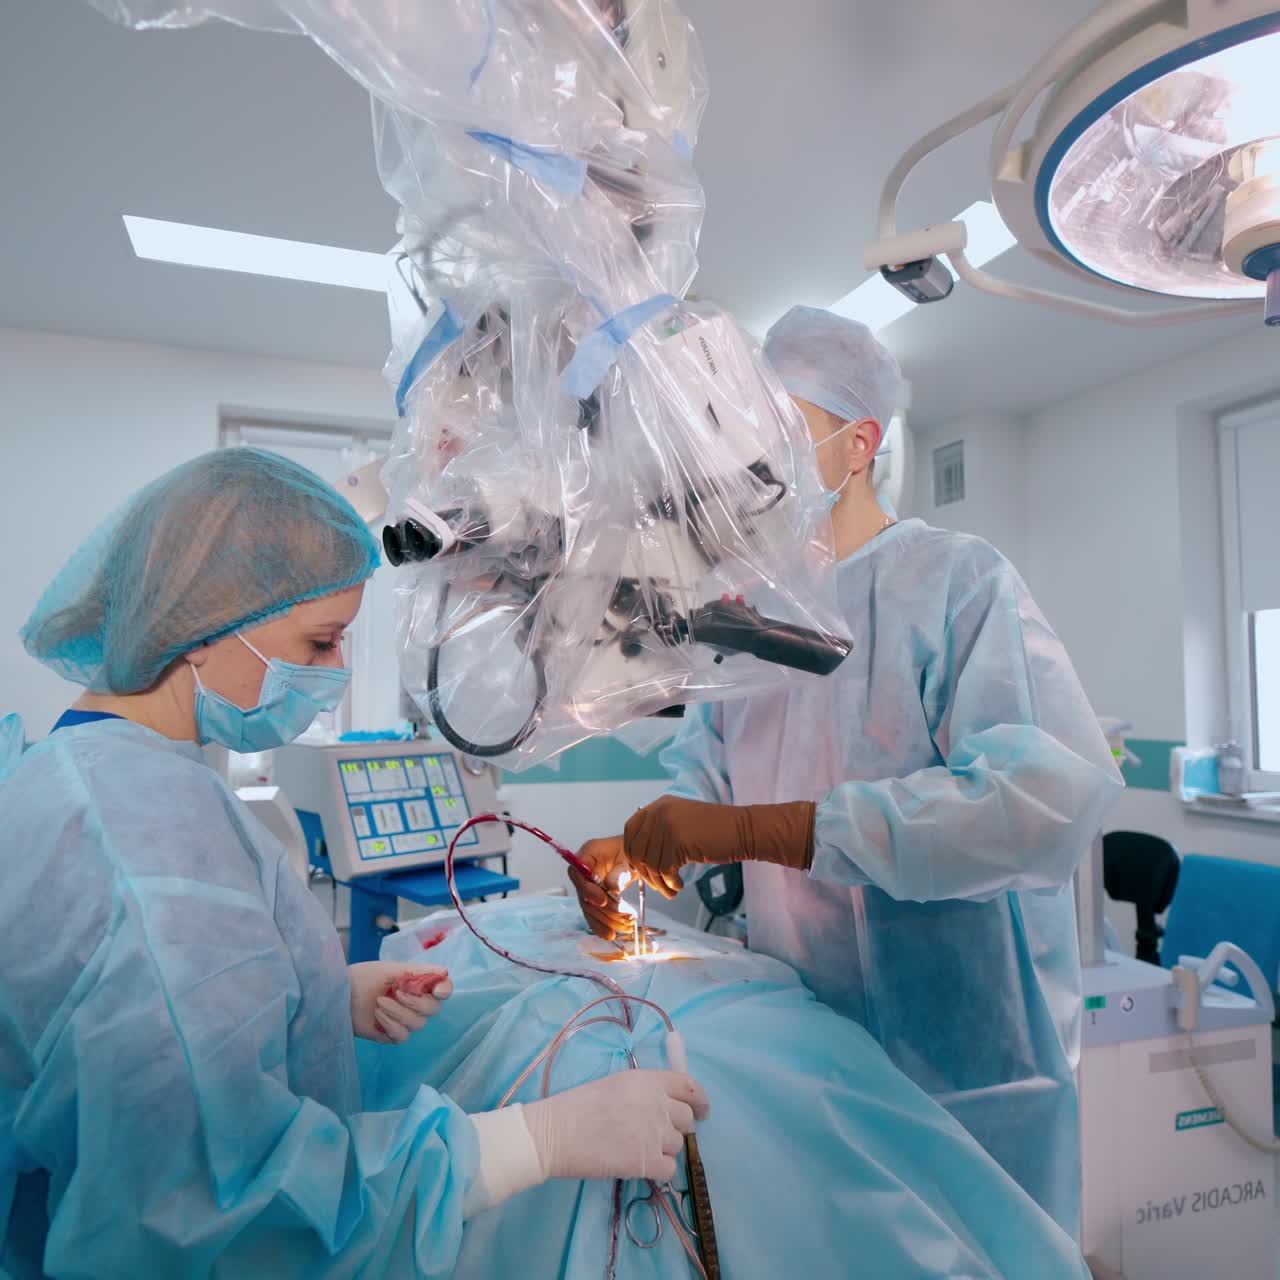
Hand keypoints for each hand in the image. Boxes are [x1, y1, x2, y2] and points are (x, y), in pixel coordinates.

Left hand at [348, 961, 452, 1044]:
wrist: (341, 992)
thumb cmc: (365, 977)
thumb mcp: (392, 969)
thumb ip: (419, 972)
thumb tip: (444, 972)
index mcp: (419, 985)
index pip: (444, 990)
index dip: (445, 990)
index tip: (436, 990)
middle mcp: (416, 1004)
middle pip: (433, 1009)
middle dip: (416, 1002)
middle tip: (396, 991)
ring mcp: (404, 1021)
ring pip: (417, 1024)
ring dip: (398, 1012)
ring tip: (379, 1001)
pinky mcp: (391, 1035)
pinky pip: (402, 1035)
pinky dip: (391, 1024)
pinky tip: (377, 1014)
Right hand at [523, 1070, 709, 1182]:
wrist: (557, 1132)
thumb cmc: (580, 1104)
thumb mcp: (617, 1083)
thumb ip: (646, 1090)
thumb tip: (668, 1103)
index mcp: (649, 1080)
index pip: (690, 1087)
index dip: (700, 1100)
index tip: (701, 1111)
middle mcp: (658, 1105)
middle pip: (688, 1119)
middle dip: (680, 1127)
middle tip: (661, 1134)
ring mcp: (655, 1135)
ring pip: (678, 1145)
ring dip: (665, 1148)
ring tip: (640, 1147)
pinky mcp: (647, 1163)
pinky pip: (669, 1169)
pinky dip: (659, 1169)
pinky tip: (641, 1164)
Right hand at [568, 835, 632, 940]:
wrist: (634, 855)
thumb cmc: (630, 851)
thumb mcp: (629, 858)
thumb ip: (620, 872)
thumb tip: (612, 887)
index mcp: (588, 853)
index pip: (577, 872)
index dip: (587, 889)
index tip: (603, 901)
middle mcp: (583, 871)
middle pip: (584, 895)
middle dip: (605, 910)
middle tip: (626, 917)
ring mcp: (587, 886)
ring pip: (589, 908)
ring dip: (606, 921)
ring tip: (626, 926)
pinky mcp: (593, 899)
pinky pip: (593, 914)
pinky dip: (602, 926)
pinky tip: (612, 934)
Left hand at [623, 795, 815, 897]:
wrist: (743, 830)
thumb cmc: (717, 831)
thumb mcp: (682, 823)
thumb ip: (660, 833)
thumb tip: (639, 859)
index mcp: (659, 805)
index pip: (630, 830)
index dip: (633, 852)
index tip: (642, 867)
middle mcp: (659, 811)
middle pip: (637, 849)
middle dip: (646, 872)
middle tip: (659, 884)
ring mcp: (667, 825)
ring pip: (650, 863)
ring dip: (659, 882)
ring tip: (672, 888)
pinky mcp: (677, 840)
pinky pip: (664, 870)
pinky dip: (670, 882)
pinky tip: (679, 885)